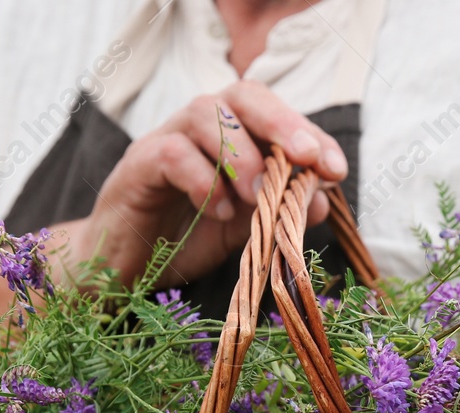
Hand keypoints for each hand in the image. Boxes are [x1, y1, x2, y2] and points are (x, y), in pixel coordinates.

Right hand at [54, 80, 347, 286]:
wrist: (123, 269)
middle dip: (282, 123)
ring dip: (242, 155)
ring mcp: (164, 141)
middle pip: (240, 96)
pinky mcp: (136, 167)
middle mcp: (197, 129)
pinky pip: (170, 153)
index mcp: (229, 137)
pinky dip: (202, 180)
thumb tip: (322, 198)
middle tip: (307, 158)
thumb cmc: (184, 240)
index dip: (309, 134)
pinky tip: (218, 212)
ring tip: (257, 198)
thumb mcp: (244, 229)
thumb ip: (279, 211)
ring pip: (204, 114)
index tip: (336, 169)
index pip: (272, 114)